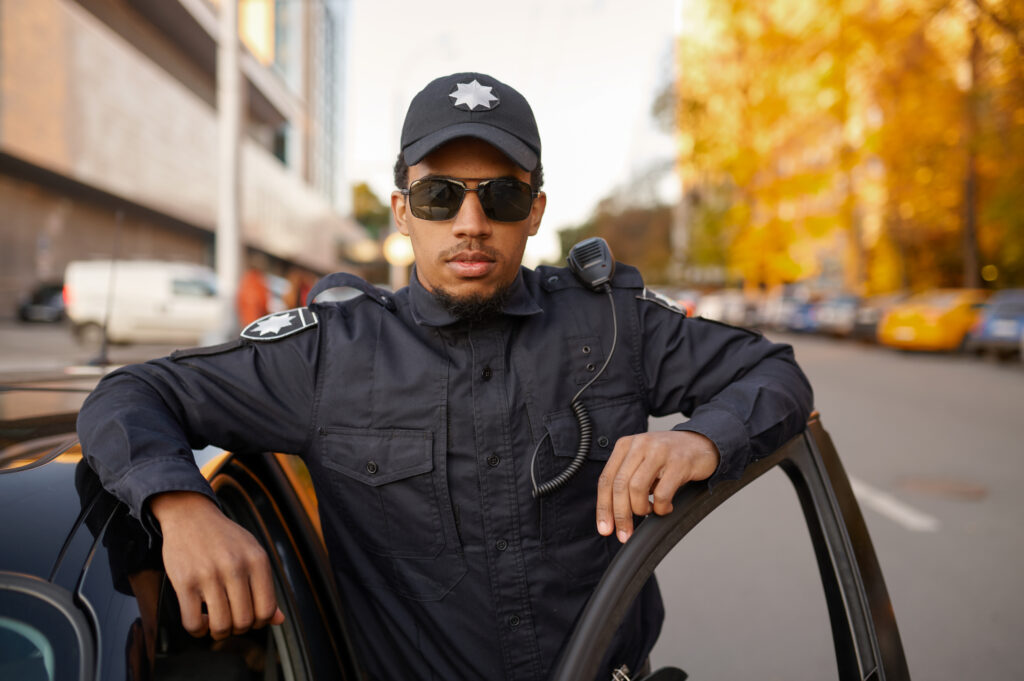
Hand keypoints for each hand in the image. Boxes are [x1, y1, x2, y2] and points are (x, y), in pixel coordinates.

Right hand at [150, 491, 284, 639]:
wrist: (191, 515)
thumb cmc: (224, 538)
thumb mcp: (251, 553)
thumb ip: (265, 586)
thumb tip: (279, 620)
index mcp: (257, 560)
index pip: (266, 609)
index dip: (259, 622)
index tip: (249, 618)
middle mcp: (235, 566)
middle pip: (244, 621)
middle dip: (238, 629)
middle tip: (230, 621)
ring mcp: (209, 574)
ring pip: (220, 625)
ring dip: (218, 632)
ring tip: (214, 622)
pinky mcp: (184, 581)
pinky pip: (192, 623)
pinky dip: (197, 630)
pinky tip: (200, 619)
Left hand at [595, 430, 718, 542]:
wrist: (702, 443)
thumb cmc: (668, 458)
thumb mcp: (642, 461)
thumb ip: (625, 479)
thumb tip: (611, 513)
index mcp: (625, 445)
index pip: (606, 479)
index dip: (603, 507)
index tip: (605, 528)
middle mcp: (640, 445)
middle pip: (620, 485)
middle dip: (620, 515)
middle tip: (624, 534)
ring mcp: (660, 452)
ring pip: (637, 488)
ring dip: (641, 509)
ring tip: (650, 510)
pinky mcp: (679, 462)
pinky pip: (662, 493)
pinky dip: (661, 507)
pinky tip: (666, 507)